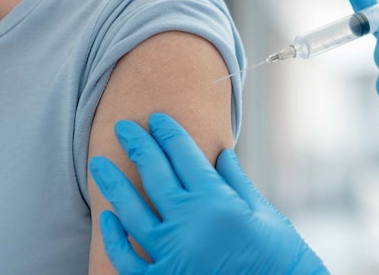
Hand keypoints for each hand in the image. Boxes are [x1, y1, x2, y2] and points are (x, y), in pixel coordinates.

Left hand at [89, 113, 326, 274]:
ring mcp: (171, 255)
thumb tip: (221, 153)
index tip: (157, 118)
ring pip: (131, 212)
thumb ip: (236, 182)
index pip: (184, 155)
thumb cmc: (279, 256)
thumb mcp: (263, 213)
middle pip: (154, 175)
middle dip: (138, 146)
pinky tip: (110, 217)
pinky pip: (128, 259)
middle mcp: (189, 225)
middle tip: (123, 127)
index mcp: (217, 202)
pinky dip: (115, 238)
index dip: (169, 133)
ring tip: (98, 164)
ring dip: (113, 184)